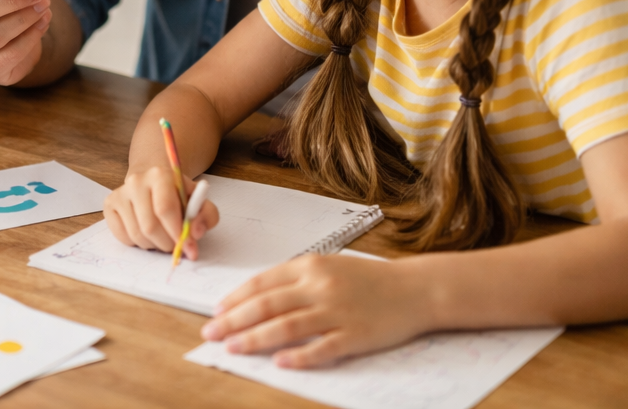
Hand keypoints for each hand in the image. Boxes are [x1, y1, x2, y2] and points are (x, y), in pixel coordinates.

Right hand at [103, 166, 218, 256]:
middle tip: (174, 246)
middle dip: (166, 243)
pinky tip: (146, 234)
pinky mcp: (109, 205)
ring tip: (162, 238)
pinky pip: (122, 236)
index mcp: (160, 175)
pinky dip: (137, 243)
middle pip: (149, 226)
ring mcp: (120, 193)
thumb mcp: (199, 201)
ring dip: (153, 245)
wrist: (153, 183)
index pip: (165, 209)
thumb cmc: (178, 196)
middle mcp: (136, 181)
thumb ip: (206, 215)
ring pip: (136, 235)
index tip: (189, 248)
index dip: (178, 233)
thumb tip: (194, 233)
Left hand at [203, 254, 433, 367]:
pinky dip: (299, 355)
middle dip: (234, 319)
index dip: (235, 298)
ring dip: (255, 338)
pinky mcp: (356, 335)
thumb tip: (255, 297)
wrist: (416, 289)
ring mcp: (338, 312)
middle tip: (211, 333)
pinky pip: (322, 348)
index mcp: (310, 266)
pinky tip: (279, 362)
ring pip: (287, 326)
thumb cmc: (368, 279)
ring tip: (232, 348)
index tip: (215, 311)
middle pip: (267, 305)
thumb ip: (294, 279)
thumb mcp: (327, 267)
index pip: (262, 283)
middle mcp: (320, 286)